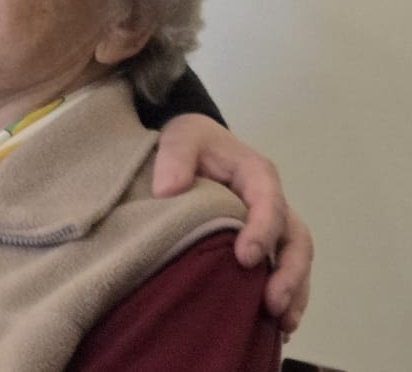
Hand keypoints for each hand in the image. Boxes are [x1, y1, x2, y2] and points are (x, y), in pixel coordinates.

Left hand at [153, 114, 312, 332]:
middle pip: (296, 240)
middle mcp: (273, 202)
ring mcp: (273, 225)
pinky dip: (287, 296)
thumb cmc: (192, 139)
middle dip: (290, 275)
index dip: (262, 232)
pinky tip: (275, 327)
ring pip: (296, 260)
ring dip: (294, 293)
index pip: (270, 204)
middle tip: (272, 305)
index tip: (244, 258)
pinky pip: (283, 270)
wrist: (196, 143)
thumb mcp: (180, 137)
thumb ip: (174, 157)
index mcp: (257, 174)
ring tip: (283, 326)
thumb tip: (167, 190)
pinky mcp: (265, 242)